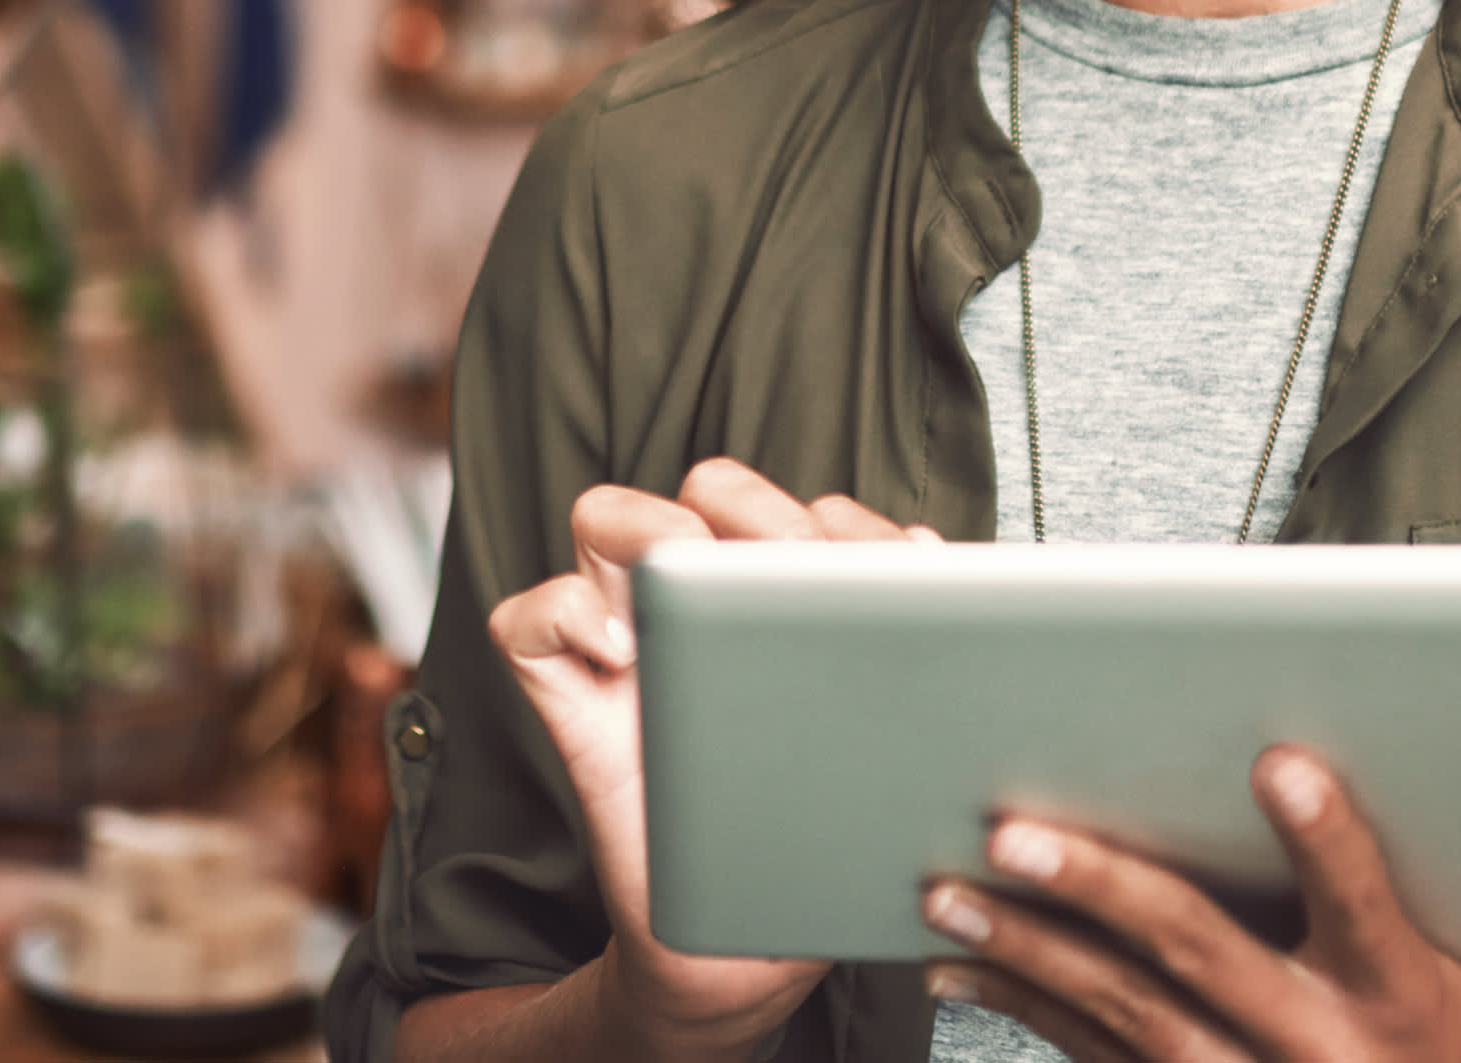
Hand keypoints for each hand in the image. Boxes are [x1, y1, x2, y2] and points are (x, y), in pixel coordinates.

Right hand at [487, 458, 938, 1058]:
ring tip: (693, 578)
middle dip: (754, 504)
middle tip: (794, 566)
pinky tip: (624, 652)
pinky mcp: (570, 707)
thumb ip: (907, 671)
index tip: (900, 568)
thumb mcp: (887, 766)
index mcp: (780, 618)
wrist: (744, 970)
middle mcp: (702, 616)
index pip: (810, 517)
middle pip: (705, 490)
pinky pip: (526, 622)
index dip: (846, 520)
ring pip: (603, 520)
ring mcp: (628, 650)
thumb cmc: (817, 858)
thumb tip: (933, 558)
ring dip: (649, 526)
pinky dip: (562, 613)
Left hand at [921, 747, 1460, 1062]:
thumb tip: (1273, 766)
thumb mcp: (1442, 967)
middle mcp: (1318, 1051)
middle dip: (1099, 889)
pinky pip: (1096, 1058)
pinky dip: (1026, 1008)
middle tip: (1015, 836)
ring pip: (1124, 1012)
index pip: (1361, 904)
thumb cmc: (1438, 1042)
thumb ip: (1369, 889)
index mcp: (1398, 996)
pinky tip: (965, 971)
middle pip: (1199, 952)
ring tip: (950, 895)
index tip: (1280, 766)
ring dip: (1027, 949)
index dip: (1323, 839)